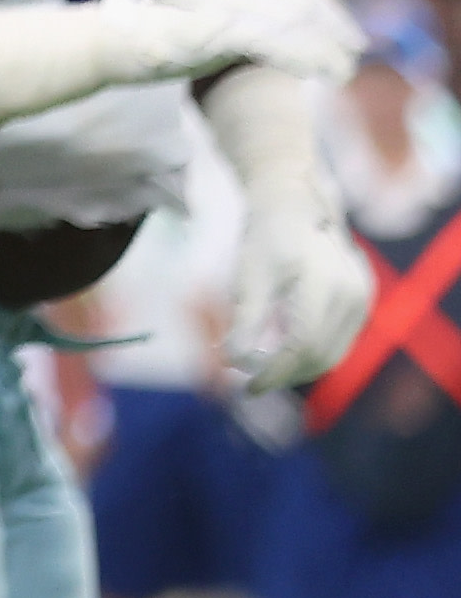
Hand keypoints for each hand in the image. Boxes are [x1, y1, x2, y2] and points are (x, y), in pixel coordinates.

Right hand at [124, 0, 364, 86]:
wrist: (110, 44)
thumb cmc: (158, 41)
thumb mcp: (211, 27)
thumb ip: (243, 25)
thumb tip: (279, 38)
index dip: (332, 15)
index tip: (350, 42)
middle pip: (304, 0)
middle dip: (335, 29)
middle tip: (354, 57)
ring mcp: (224, 4)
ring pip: (293, 20)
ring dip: (325, 46)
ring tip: (343, 72)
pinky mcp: (214, 28)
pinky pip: (270, 39)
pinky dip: (301, 55)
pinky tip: (318, 73)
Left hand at [226, 193, 376, 393]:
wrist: (298, 209)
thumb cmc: (267, 240)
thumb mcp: (249, 279)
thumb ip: (245, 322)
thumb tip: (234, 363)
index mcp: (326, 286)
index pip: (303, 346)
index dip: (276, 373)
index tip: (248, 388)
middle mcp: (354, 294)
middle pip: (323, 355)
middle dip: (287, 375)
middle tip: (254, 383)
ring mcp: (364, 298)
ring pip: (335, 352)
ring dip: (301, 368)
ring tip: (267, 372)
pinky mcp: (363, 301)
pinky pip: (341, 339)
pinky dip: (314, 353)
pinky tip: (285, 354)